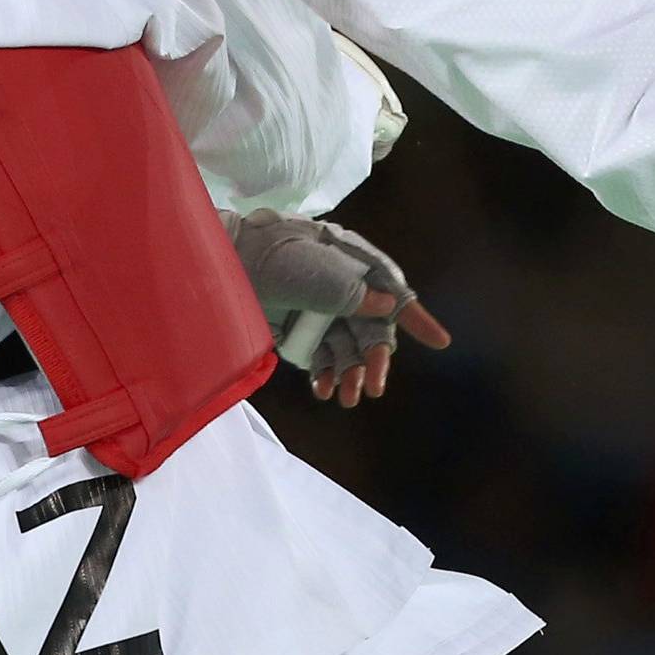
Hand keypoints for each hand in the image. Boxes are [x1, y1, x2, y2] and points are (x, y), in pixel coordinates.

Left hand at [217, 208, 451, 408]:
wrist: (213, 266)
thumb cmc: (265, 257)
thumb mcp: (309, 272)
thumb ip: (349, 292)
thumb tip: (390, 307)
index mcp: (351, 262)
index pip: (392, 290)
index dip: (416, 317)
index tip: (440, 342)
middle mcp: (341, 287)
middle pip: (371, 328)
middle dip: (374, 359)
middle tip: (372, 388)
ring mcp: (318, 310)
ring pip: (348, 348)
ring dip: (351, 373)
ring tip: (344, 397)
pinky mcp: (298, 330)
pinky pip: (322, 358)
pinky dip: (325, 375)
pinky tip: (322, 390)